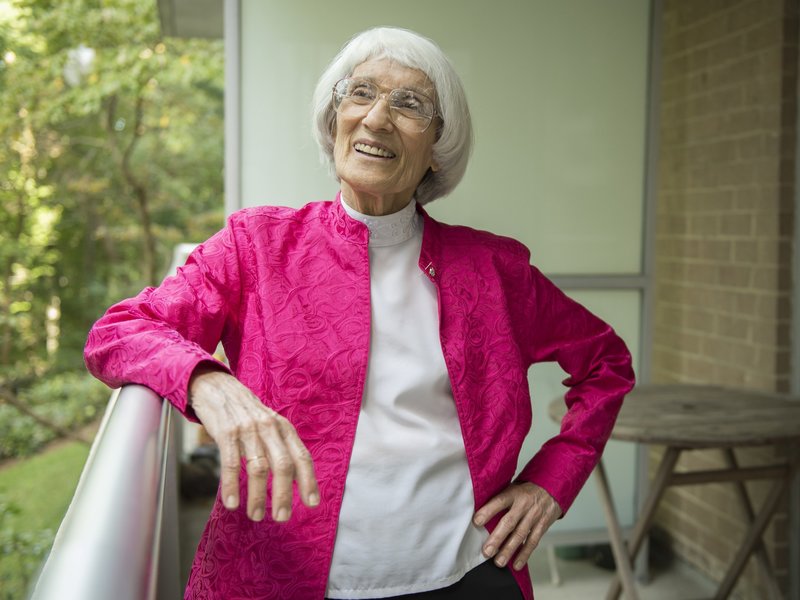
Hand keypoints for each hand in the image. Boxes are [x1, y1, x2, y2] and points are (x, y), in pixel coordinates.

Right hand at [188, 367, 319, 521]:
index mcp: (284, 428)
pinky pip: (232, 463)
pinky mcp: (226, 433)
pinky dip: (232, 485)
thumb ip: (282, 447)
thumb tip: (296, 480)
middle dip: (284, 494)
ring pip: (258, 467)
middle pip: (283, 465)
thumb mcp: (270, 425)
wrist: (217, 387)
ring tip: (255, 515)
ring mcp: (248, 430)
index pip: (302, 456)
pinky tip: (231, 502)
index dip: (308, 481)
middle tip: (282, 517)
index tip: (312, 503)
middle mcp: (269, 428)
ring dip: (257, 496)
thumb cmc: (247, 413)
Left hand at [473, 482, 561, 570]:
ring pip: (520, 535)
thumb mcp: (512, 487)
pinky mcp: (542, 526)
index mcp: (514, 493)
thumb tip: (479, 512)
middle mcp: (524, 505)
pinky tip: (516, 565)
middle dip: (497, 538)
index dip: (488, 511)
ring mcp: (534, 516)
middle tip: (487, 551)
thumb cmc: (526, 490)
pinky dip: (524, 554)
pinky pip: (533, 541)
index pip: (500, 501)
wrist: (552, 488)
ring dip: (509, 550)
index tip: (477, 521)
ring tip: (499, 562)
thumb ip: (500, 499)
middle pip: (509, 522)